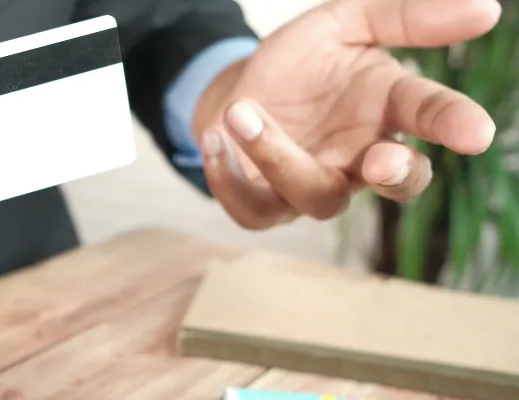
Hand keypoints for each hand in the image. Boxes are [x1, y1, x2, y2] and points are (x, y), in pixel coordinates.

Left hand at [193, 0, 500, 228]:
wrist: (236, 87)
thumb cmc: (300, 63)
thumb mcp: (345, 23)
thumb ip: (403, 17)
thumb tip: (487, 10)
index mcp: (387, 109)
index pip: (430, 116)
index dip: (454, 125)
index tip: (475, 133)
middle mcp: (359, 156)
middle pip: (395, 182)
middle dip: (397, 176)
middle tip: (384, 161)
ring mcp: (313, 184)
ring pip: (317, 196)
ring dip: (279, 157)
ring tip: (243, 111)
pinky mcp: (265, 203)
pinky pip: (252, 209)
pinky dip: (229, 179)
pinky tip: (215, 139)